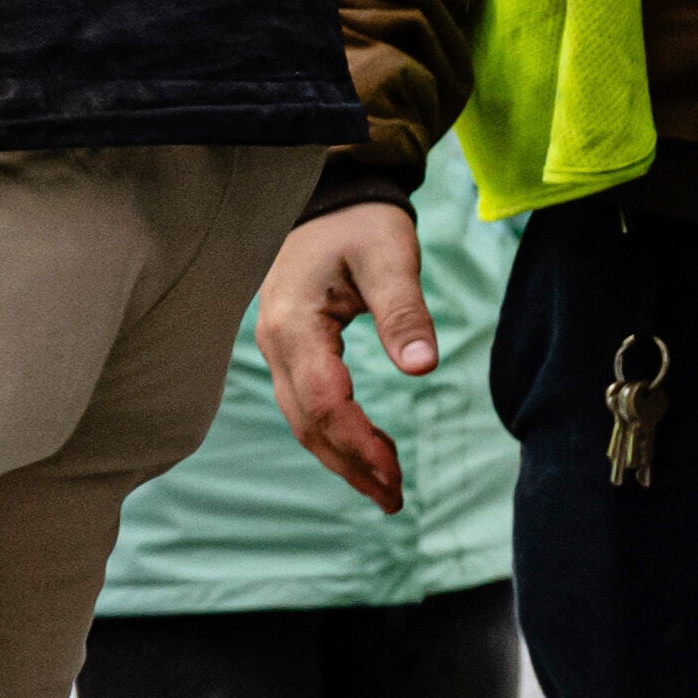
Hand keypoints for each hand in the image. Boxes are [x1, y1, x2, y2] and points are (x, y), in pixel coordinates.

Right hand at [256, 200, 437, 514]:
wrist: (331, 199)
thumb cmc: (362, 223)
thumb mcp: (390, 255)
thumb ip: (404, 309)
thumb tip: (422, 366)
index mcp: (295, 323)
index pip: (322, 400)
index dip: (356, 442)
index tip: (395, 473)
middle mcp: (275, 343)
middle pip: (306, 422)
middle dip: (349, 464)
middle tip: (395, 499)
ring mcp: (276, 349)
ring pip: (302, 420)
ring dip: (342, 457)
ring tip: (386, 487)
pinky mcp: (289, 352)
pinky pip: (306, 405)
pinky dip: (336, 435)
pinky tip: (367, 449)